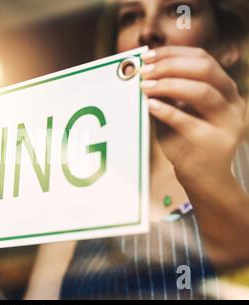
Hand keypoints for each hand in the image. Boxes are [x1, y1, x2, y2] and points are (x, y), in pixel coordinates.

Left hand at [140, 46, 246, 188]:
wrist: (204, 178)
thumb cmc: (187, 141)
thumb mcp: (180, 111)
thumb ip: (169, 92)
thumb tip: (145, 69)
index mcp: (225, 89)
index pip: (203, 58)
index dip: (173, 53)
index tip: (147, 56)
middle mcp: (232, 101)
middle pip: (205, 69)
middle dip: (170, 66)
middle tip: (144, 72)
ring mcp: (227, 122)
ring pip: (201, 92)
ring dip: (168, 85)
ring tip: (144, 87)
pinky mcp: (215, 142)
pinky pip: (188, 121)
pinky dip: (166, 110)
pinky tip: (150, 105)